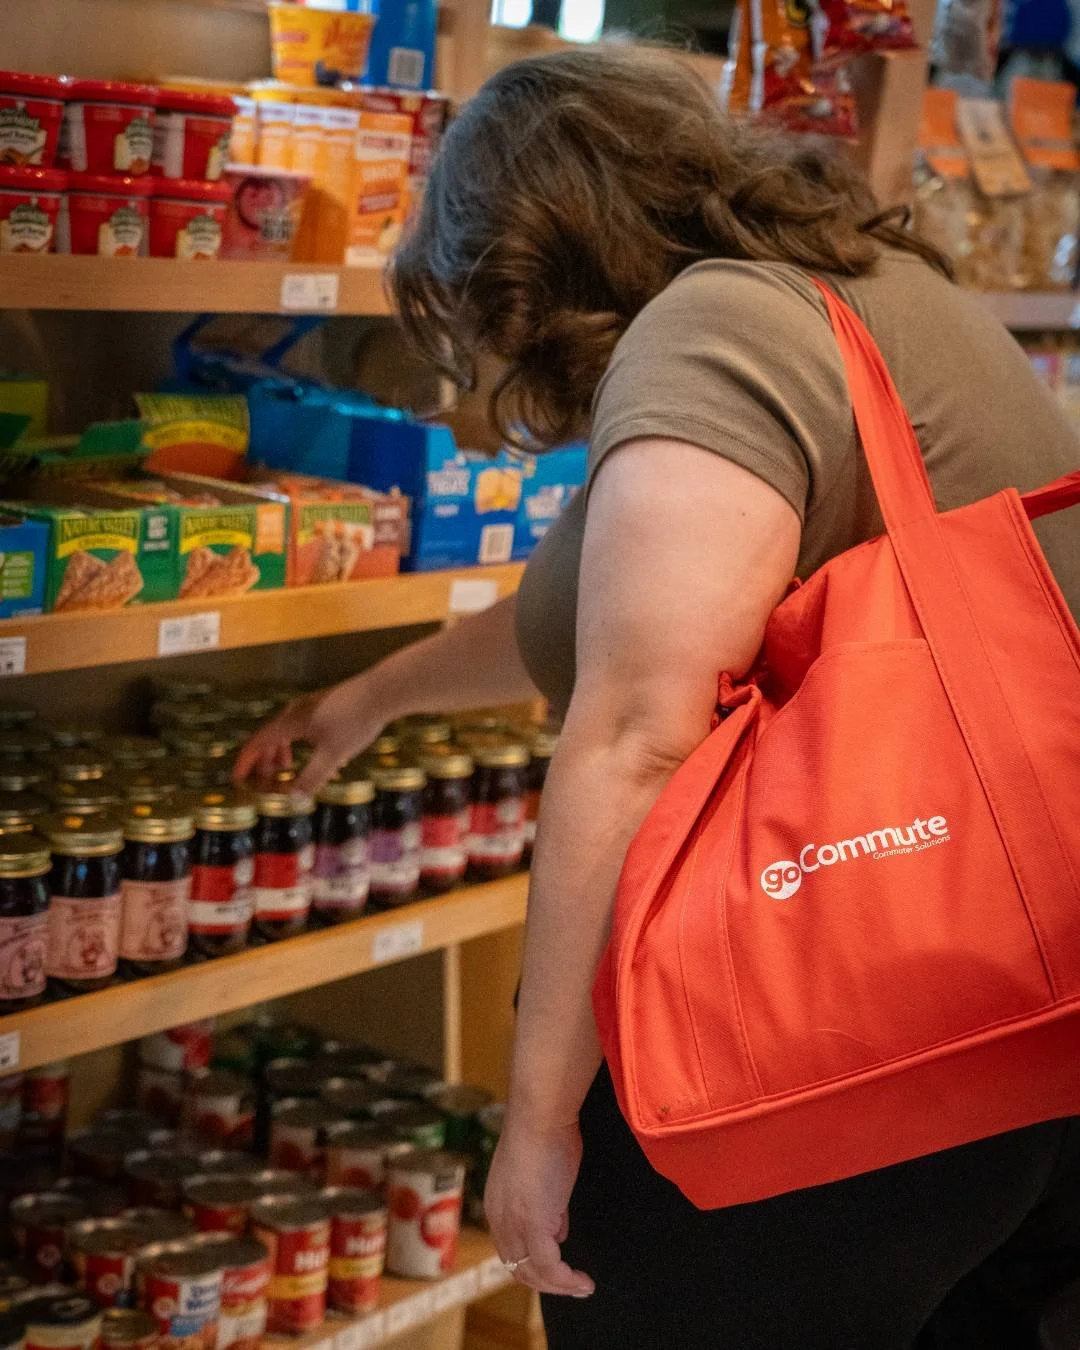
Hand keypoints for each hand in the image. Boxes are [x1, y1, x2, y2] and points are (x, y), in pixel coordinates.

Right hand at [233, 676, 386, 793]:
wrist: (382, 691)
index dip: (246, 763)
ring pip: (289, 731)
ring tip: (290, 769)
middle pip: (271, 736)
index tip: (238, 779)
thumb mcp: (333, 754)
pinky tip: (323, 757)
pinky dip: (303, 744)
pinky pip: (305, 727)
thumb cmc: (355, 721)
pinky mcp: (327, 705)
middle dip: (265, 760)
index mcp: (290, 722)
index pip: (257, 743)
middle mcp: (296, 711)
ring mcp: (312, 706)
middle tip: (266, 780)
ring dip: (284, 752)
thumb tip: (293, 801)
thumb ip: (312, 778)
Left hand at [484, 1116, 594, 1298]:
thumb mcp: (540, 1174)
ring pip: (532, 1273)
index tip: (559, 1268)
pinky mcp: (533, 1226)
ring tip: (582, 1287)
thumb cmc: (544, 1133)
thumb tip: (559, 1228)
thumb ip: (545, 1203)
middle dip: (546, 1282)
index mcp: (497, 1205)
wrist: (540, 1116)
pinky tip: (584, 1281)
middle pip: (518, 1268)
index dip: (533, 1263)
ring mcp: (514, 1224)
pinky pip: (550, 1268)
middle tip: (573, 1285)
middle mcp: (499, 1219)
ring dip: (559, 1286)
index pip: (510, 1249)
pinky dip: (567, 1281)